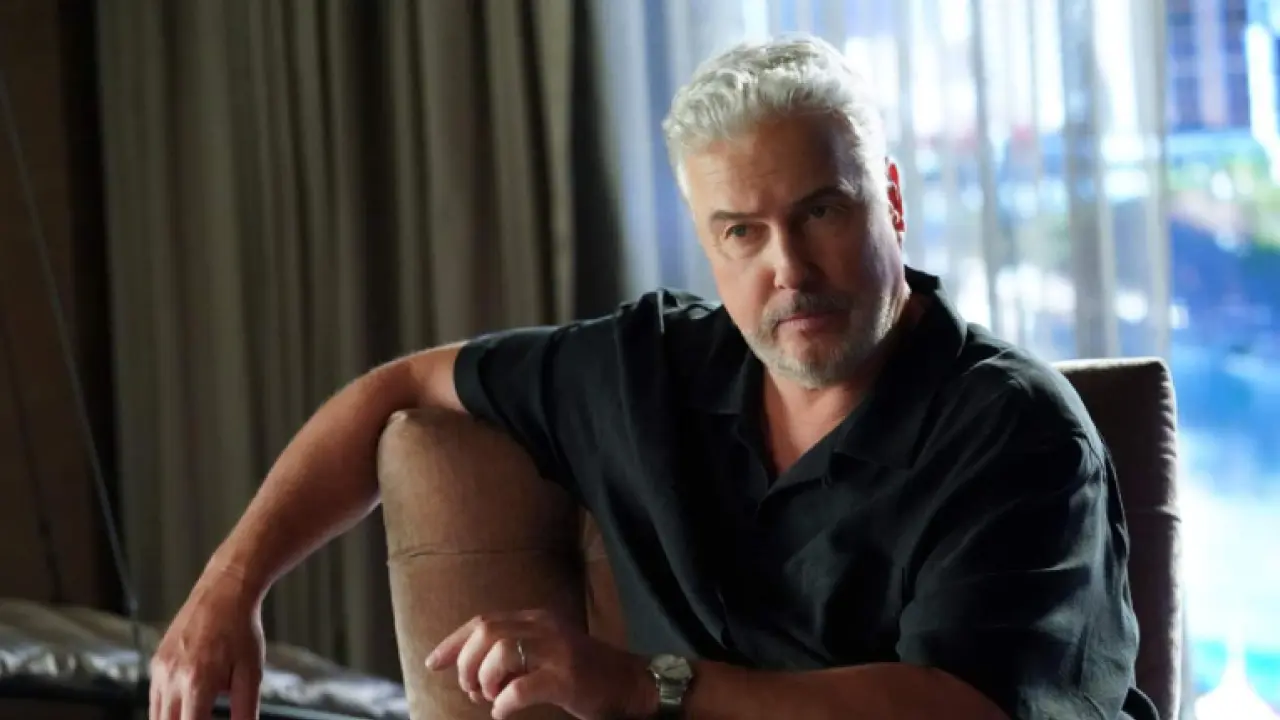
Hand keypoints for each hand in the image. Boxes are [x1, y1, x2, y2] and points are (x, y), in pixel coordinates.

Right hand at [149, 568, 265, 719]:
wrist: (225, 592)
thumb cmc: (241, 630)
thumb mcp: (251, 673)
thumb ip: (245, 710)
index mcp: (197, 682)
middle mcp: (171, 677)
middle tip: (205, 717)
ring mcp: (159, 669)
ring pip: (157, 716)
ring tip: (199, 713)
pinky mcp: (156, 662)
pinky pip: (154, 698)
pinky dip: (168, 709)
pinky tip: (188, 705)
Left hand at [425, 608, 655, 719]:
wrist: (630, 683)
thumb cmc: (583, 674)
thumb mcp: (545, 652)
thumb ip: (512, 653)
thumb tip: (469, 675)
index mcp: (536, 619)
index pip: (483, 621)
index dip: (453, 643)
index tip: (433, 664)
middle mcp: (545, 627)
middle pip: (487, 633)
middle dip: (467, 664)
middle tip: (470, 690)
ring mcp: (557, 650)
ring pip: (501, 653)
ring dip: (485, 681)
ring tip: (490, 699)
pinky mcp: (567, 677)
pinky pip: (522, 687)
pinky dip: (504, 703)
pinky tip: (503, 712)